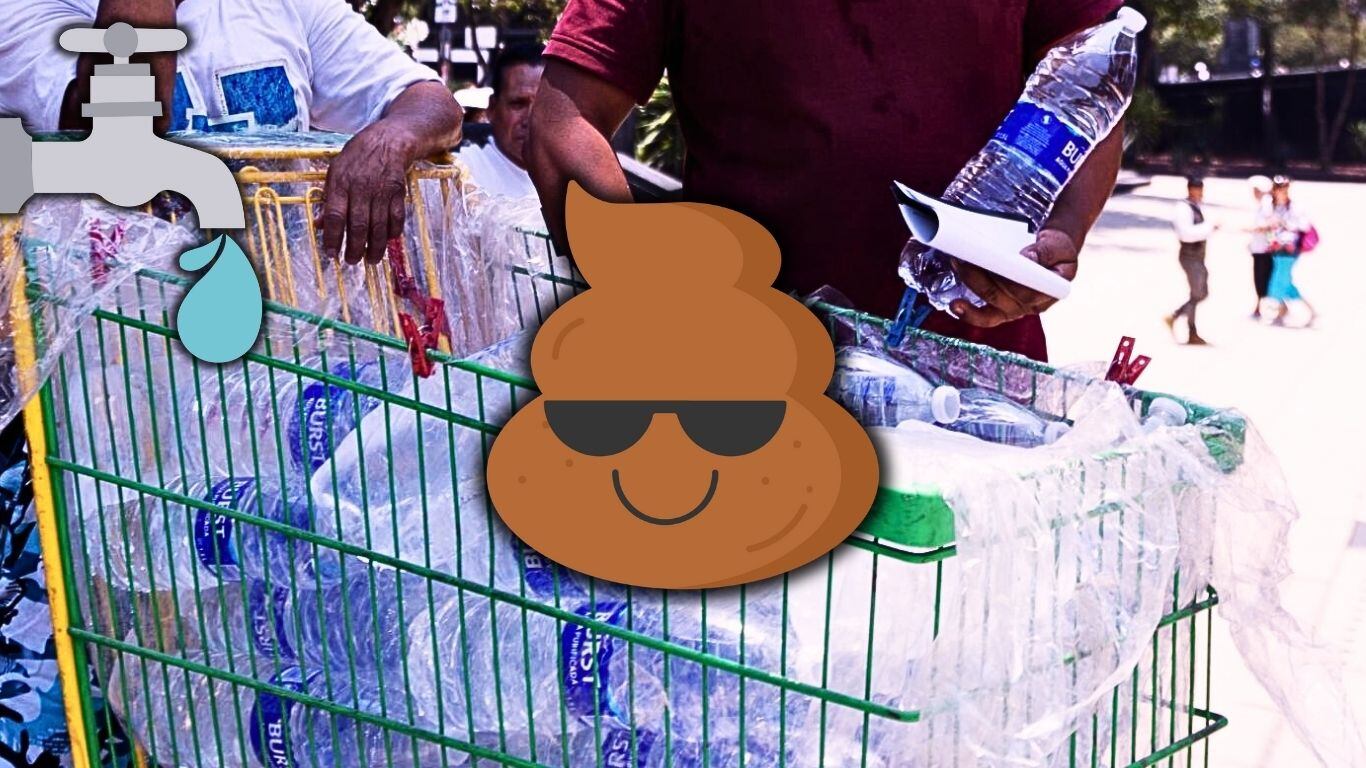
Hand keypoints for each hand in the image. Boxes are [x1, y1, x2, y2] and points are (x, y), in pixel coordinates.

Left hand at [322, 121, 418, 263]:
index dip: (332, 238)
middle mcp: (361, 188)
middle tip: (352, 261)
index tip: (331, 254)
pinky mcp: (398, 194)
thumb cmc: (357, 157)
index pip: (334, 216)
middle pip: (357, 225)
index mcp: (340, 182)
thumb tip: (319, 225)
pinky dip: (392, 233)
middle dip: (354, 248)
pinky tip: (387, 241)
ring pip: (378, 226)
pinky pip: (396, 219)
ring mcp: (381, 191)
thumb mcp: (335, 171)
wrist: (389, 141)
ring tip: (370, 260)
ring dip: (374, 247)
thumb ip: (328, 198)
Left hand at [949, 228, 1077, 327]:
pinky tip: (955, 304)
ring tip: (958, 263)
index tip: (998, 263)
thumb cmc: (1056, 249)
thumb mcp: (1059, 245)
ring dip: (971, 282)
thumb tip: (1028, 258)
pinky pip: (984, 316)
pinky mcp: (1002, 309)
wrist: (1051, 251)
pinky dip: (968, 312)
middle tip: (966, 256)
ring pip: (990, 300)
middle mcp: (1032, 305)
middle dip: (981, 276)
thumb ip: (1047, 251)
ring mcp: (1016, 308)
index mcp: (1051, 291)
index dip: (1010, 281)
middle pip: (1003, 295)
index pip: (1028, 291)